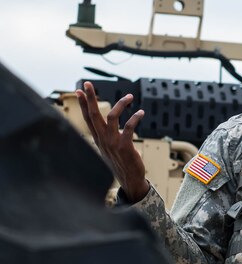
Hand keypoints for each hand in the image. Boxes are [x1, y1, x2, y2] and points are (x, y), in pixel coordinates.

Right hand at [75, 81, 148, 201]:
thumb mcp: (111, 149)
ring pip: (111, 117)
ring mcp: (112, 143)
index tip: (78, 91)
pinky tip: (141, 112)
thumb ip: (109, 138)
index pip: (88, 118)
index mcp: (98, 139)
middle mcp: (102, 139)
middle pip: (93, 115)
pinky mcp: (124, 146)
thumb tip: (112, 131)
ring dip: (120, 104)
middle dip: (90, 98)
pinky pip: (128, 127)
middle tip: (87, 84)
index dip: (83, 104)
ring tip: (130, 96)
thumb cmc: (122, 163)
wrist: (129, 180)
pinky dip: (135, 118)